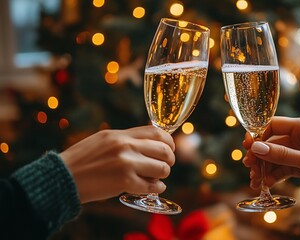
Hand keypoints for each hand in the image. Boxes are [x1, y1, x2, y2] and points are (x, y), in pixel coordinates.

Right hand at [60, 125, 174, 203]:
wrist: (62, 178)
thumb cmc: (82, 160)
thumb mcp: (103, 140)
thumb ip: (126, 140)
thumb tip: (148, 142)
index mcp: (120, 134)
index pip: (157, 132)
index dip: (169, 142)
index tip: (169, 149)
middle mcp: (125, 146)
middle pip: (164, 149)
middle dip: (169, 159)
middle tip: (166, 165)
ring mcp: (126, 163)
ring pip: (162, 168)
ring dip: (163, 174)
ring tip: (157, 177)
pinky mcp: (124, 181)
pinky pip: (152, 185)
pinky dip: (157, 188)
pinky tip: (154, 188)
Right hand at [243, 115, 299, 205]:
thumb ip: (282, 155)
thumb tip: (255, 147)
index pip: (273, 125)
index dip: (257, 135)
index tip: (246, 148)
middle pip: (270, 142)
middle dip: (259, 156)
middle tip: (249, 169)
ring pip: (274, 157)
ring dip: (263, 168)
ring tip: (254, 182)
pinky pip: (281, 167)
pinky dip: (273, 175)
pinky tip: (266, 185)